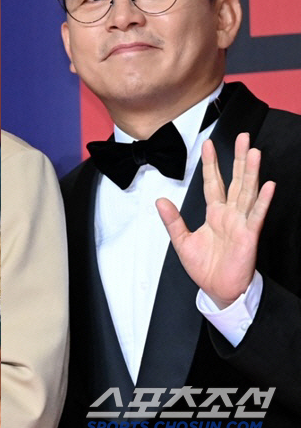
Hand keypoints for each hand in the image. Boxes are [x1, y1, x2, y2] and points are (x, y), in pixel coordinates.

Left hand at [156, 132, 274, 308]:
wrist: (217, 290)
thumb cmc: (205, 267)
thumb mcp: (182, 241)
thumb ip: (172, 220)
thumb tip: (160, 201)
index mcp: (214, 213)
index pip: (212, 182)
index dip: (210, 163)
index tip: (208, 144)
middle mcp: (229, 214)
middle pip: (235, 180)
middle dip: (238, 158)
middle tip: (243, 137)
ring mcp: (241, 223)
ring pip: (247, 192)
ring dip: (251, 173)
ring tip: (254, 153)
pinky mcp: (249, 236)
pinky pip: (256, 215)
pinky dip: (263, 200)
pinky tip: (268, 185)